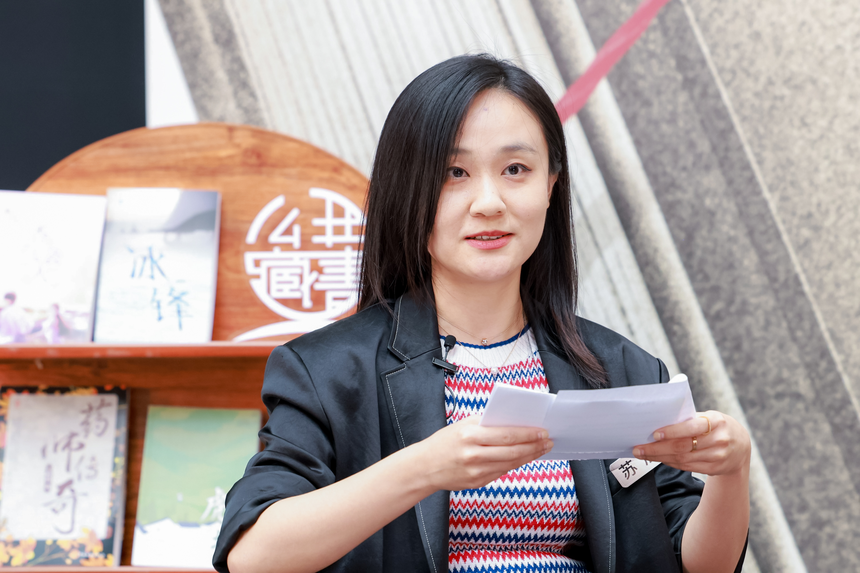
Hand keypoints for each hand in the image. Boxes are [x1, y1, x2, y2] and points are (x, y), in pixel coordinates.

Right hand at [415, 415, 552, 490]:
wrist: (424, 467)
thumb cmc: (445, 441)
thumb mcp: (462, 425)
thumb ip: (486, 423)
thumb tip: (515, 421)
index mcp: (470, 435)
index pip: (506, 434)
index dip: (528, 434)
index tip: (543, 430)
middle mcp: (474, 454)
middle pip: (512, 451)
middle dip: (534, 446)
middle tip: (548, 441)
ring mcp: (476, 471)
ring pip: (511, 464)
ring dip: (530, 456)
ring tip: (542, 449)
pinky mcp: (478, 483)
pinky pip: (502, 472)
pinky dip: (516, 464)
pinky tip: (525, 457)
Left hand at [633, 411, 750, 476]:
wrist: (741, 444)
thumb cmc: (717, 425)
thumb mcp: (709, 416)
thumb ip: (689, 419)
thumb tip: (659, 420)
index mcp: (717, 421)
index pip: (692, 427)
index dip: (672, 431)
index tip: (654, 434)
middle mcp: (719, 440)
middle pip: (683, 447)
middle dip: (657, 448)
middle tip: (638, 448)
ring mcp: (717, 457)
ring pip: (683, 459)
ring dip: (659, 457)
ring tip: (643, 454)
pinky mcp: (714, 468)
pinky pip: (687, 467)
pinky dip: (670, 462)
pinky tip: (658, 458)